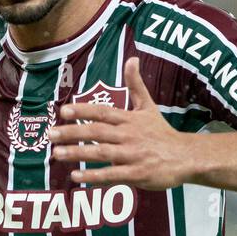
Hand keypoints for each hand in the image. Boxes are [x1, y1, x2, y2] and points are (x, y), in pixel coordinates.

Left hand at [49, 57, 195, 190]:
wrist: (186, 156)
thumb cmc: (162, 132)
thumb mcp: (149, 106)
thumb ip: (136, 85)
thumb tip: (132, 59)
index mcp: (129, 119)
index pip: (102, 112)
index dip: (83, 111)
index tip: (63, 111)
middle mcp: (129, 135)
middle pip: (97, 132)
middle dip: (72, 133)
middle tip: (50, 134)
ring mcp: (133, 155)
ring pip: (101, 153)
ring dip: (78, 153)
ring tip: (57, 154)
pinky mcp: (137, 174)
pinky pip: (112, 175)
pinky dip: (93, 176)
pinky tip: (75, 176)